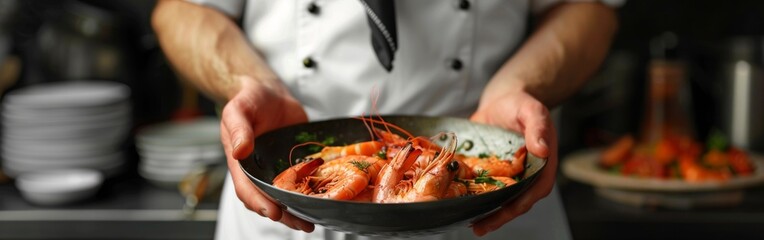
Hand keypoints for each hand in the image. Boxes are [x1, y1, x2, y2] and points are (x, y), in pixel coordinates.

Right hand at [219, 76, 312, 231]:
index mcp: (241, 164)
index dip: (260, 203)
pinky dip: (311, 192)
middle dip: (285, 215)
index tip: (273, 212)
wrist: (269, 93)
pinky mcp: (295, 163)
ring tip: (314, 221)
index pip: (247, 189)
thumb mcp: (238, 110)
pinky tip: (324, 199)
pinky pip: (302, 182)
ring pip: (286, 196)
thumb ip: (239, 130)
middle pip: (269, 200)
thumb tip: (240, 151)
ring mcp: (277, 169)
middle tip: (303, 224)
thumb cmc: (249, 101)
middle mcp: (260, 171)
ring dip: (298, 210)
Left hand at [469, 91, 556, 236]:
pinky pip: (485, 188)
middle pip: (515, 201)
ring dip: (485, 211)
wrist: (503, 100)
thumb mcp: (531, 110)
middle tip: (479, 227)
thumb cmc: (521, 105)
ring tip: (469, 223)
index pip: (534, 191)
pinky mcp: (491, 172)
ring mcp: (508, 176)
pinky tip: (458, 202)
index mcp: (542, 164)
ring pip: (499, 198)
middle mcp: (526, 175)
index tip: (503, 213)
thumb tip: (543, 149)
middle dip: (498, 216)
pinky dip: (474, 197)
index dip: (519, 204)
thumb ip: (538, 127)